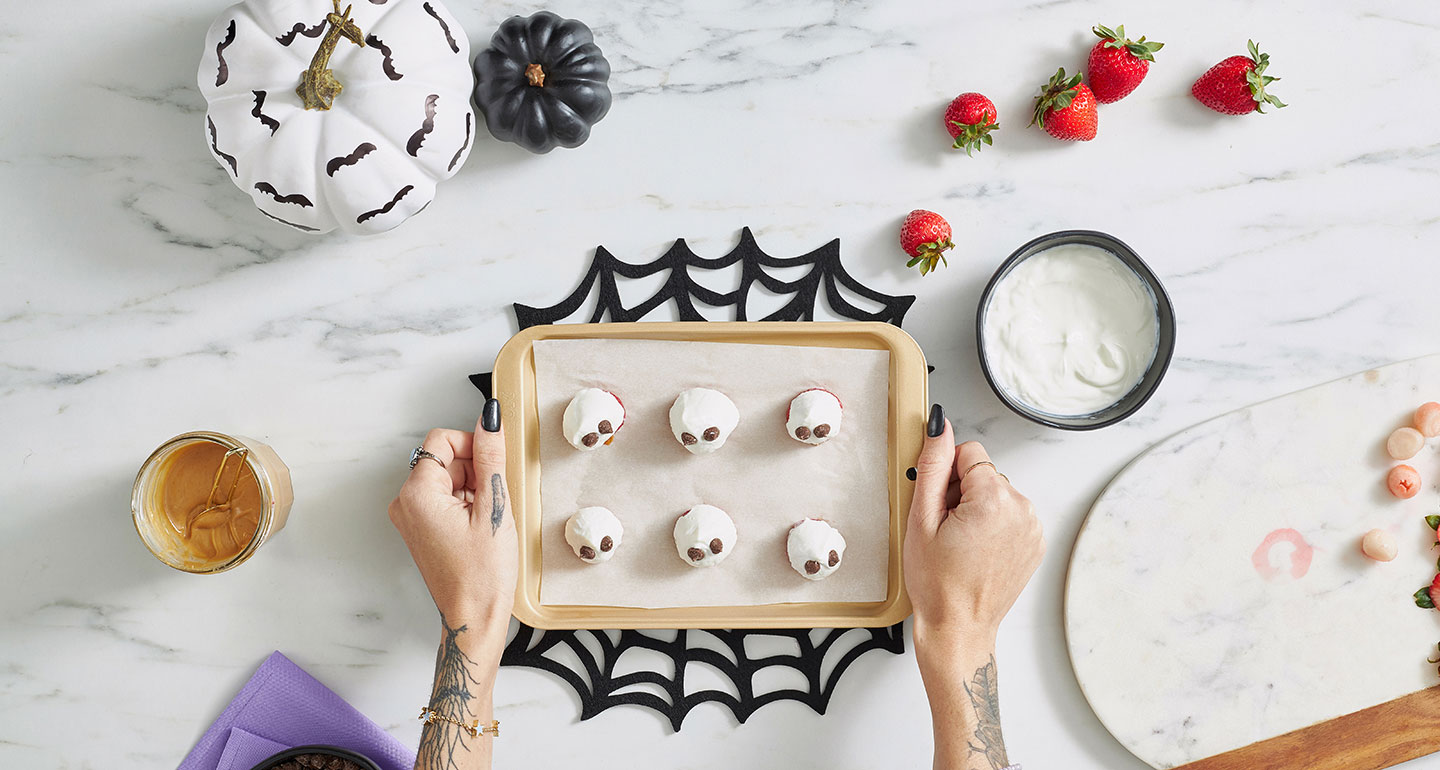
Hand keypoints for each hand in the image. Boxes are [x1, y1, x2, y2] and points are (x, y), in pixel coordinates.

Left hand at [389, 399, 516, 634]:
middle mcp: (405, 503)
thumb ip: (491, 457)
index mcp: (417, 493)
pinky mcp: (421, 529)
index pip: (442, 440)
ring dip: (473, 487)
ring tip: (489, 518)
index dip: (473, 445)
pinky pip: (444, 499)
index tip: (495, 464)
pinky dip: (466, 503)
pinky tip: (482, 526)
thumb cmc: (483, 574)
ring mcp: (411, 517)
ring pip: (447, 478)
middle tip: (496, 499)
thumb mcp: (494, 508)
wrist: (473, 616)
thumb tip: (490, 418)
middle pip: (444, 459)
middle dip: (475, 469)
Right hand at [904, 405, 1043, 647]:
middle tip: (946, 530)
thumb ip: (932, 465)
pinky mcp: (1035, 541)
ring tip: (961, 543)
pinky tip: (976, 550)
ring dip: (977, 509)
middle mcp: (1022, 508)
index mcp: (994, 499)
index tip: (940, 506)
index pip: (970, 452)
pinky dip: (992, 525)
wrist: (959, 627)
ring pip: (996, 493)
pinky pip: (1009, 514)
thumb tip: (940, 427)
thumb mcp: (921, 519)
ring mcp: (1033, 527)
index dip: (946, 476)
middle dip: (961, 492)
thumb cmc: (937, 583)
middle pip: (984, 473)